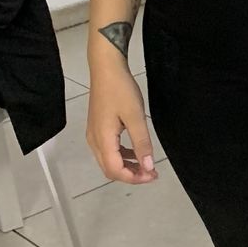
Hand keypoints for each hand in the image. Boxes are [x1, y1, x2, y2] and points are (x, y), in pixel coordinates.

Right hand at [86, 68, 157, 184]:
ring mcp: (93, 134)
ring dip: (127, 166)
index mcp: (102, 140)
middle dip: (131, 175)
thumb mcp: (135, 116)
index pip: (115, 170)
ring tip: (147, 165)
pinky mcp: (96, 128)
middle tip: (152, 173)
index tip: (153, 175)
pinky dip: (122, 155)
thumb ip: (142, 143)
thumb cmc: (121, 90)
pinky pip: (108, 150)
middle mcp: (94, 141)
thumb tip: (148, 167)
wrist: (106, 68)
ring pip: (108, 161)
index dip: (134, 178)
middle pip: (110, 169)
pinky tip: (136, 151)